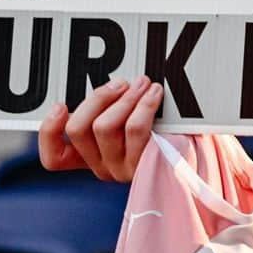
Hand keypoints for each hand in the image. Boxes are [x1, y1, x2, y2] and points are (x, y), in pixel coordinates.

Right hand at [39, 76, 163, 181]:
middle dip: (98, 96)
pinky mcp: (145, 166)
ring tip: (143, 83)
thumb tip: (110, 82)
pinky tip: (155, 93)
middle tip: (121, 82)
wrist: (203, 154)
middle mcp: (102, 168)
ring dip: (124, 97)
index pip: (54, 159)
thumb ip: (110, 109)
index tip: (61, 105)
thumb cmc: (162, 129)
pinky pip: (135, 129)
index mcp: (91, 159)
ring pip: (104, 127)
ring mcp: (123, 170)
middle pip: (78, 130)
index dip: (49, 132)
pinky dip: (143, 104)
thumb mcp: (129, 121)